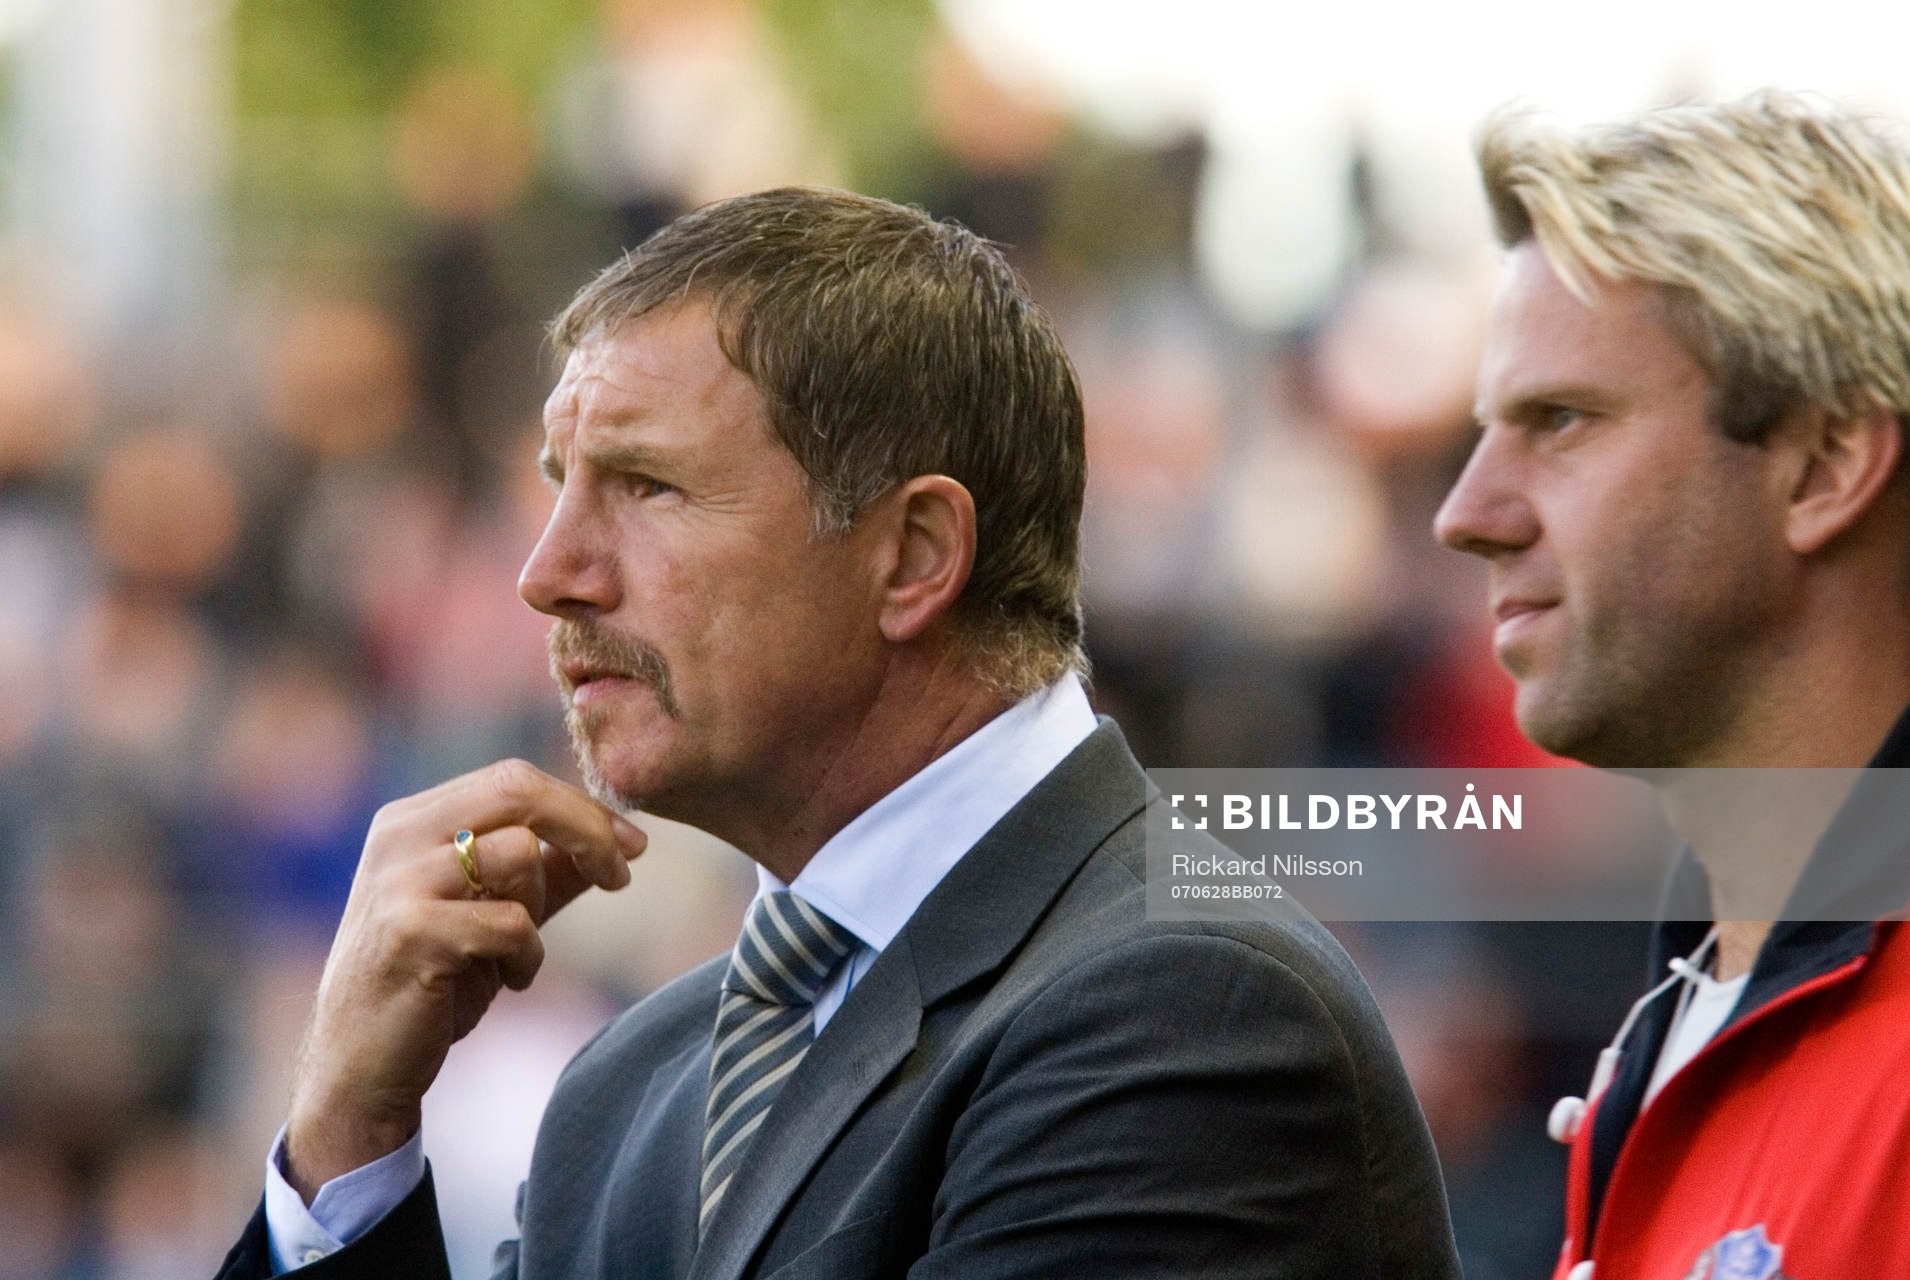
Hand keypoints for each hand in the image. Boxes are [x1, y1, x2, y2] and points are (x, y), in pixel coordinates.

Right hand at [282, 758, 646, 1200]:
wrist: (361, 1066)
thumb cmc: (432, 982)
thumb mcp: (493, 915)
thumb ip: (546, 872)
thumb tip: (619, 841)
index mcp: (412, 819)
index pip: (514, 778)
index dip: (583, 806)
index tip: (633, 846)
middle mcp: (398, 837)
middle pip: (518, 790)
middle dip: (587, 827)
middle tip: (621, 873)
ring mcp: (399, 882)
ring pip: (519, 853)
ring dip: (540, 905)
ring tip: (519, 950)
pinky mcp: (410, 932)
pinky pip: (510, 923)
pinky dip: (528, 956)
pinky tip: (507, 980)